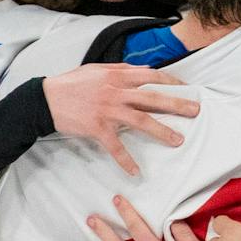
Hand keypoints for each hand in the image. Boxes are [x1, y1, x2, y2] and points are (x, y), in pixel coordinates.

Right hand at [42, 65, 199, 176]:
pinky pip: (115, 147)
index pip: (151, 77)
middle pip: (153, 99)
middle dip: (177, 104)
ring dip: (161, 132)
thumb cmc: (72, 83)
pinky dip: (125, 160)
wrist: (45, 98)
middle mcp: (116, 92)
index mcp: (118, 76)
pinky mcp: (97, 128)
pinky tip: (136, 171)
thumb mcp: (98, 69)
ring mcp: (108, 111)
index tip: (187, 88)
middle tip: (196, 111)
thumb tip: (145, 70)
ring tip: (178, 140)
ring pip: (140, 121)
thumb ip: (122, 70)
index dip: (171, 82)